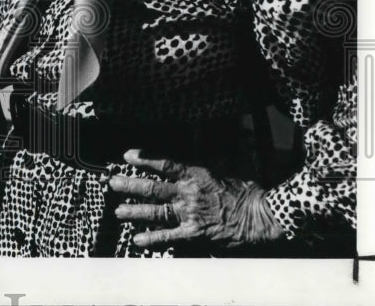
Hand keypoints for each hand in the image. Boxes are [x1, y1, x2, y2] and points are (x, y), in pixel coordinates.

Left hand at [108, 149, 284, 248]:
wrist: (261, 217)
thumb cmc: (247, 191)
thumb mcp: (228, 166)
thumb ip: (210, 156)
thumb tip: (203, 133)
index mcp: (196, 174)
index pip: (165, 164)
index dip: (145, 159)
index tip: (128, 155)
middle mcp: (189, 193)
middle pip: (153, 188)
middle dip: (130, 185)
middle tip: (113, 183)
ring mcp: (190, 215)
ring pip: (156, 212)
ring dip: (135, 211)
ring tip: (118, 210)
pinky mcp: (195, 234)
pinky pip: (169, 237)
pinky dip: (152, 239)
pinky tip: (137, 240)